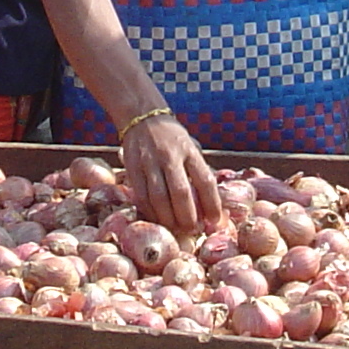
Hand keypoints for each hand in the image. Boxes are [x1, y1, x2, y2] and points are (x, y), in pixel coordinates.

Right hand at [120, 115, 221, 234]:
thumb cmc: (172, 139)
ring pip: (160, 198)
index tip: (215, 220)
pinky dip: (151, 213)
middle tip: (193, 230)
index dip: (212, 204)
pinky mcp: (133, 169)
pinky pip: (142, 197)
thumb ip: (198, 172)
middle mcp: (170, 156)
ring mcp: (150, 163)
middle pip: (181, 193)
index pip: (205, 181)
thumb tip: (209, 206)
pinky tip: (158, 219)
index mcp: (189, 151)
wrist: (142, 119)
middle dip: (188, 217)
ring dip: (169, 219)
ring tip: (176, 229)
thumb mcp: (190, 148)